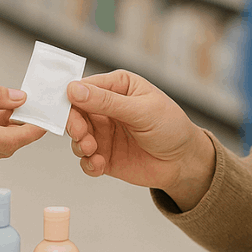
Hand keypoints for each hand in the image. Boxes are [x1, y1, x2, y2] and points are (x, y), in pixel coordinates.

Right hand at [65, 70, 215, 210]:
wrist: (184, 162)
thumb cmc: (171, 127)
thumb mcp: (142, 110)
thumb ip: (107, 102)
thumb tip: (74, 90)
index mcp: (117, 86)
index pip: (84, 87)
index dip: (71, 98)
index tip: (67, 111)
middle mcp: (106, 108)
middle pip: (75, 112)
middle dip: (74, 124)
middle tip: (81, 134)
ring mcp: (104, 132)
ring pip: (76, 136)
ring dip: (79, 144)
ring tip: (92, 150)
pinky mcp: (104, 155)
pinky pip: (85, 159)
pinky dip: (87, 163)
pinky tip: (99, 164)